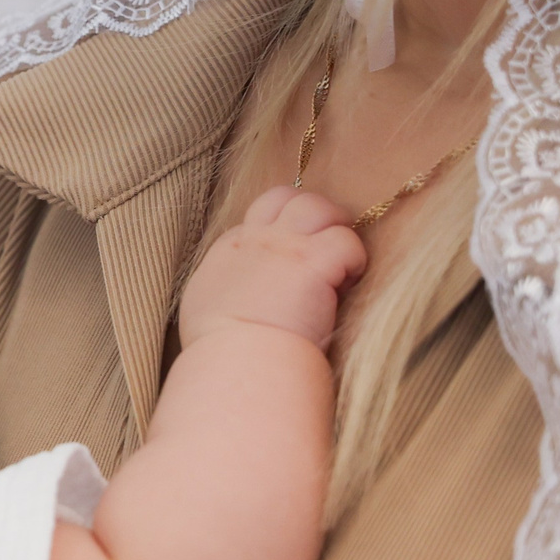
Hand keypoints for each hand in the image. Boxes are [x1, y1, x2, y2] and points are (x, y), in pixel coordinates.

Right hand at [177, 187, 366, 352]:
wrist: (237, 362)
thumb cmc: (221, 353)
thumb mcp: (205, 311)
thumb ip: (224, 291)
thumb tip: (237, 300)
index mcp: (229, 252)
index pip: (260, 219)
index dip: (283, 233)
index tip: (293, 267)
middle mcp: (255, 239)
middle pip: (285, 197)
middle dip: (310, 216)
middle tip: (322, 252)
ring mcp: (285, 246)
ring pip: (317, 205)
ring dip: (334, 230)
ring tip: (339, 266)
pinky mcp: (314, 260)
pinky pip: (346, 240)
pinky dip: (354, 261)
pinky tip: (346, 288)